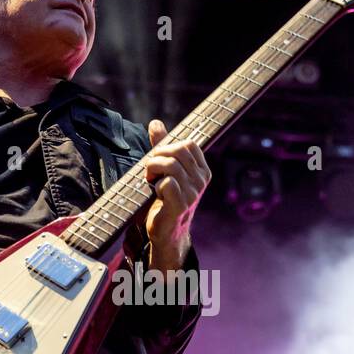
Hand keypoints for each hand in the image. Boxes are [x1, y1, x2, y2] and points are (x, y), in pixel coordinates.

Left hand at [142, 119, 210, 271]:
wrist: (166, 231)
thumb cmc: (165, 199)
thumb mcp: (166, 170)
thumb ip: (162, 146)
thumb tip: (155, 123)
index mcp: (202, 170)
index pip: (188, 144)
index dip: (169, 146)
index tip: (160, 160)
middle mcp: (202, 180)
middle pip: (178, 151)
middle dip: (158, 155)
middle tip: (151, 169)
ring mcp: (193, 193)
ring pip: (170, 165)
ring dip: (153, 169)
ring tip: (151, 180)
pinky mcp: (181, 205)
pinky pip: (167, 182)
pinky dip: (156, 185)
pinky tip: (157, 193)